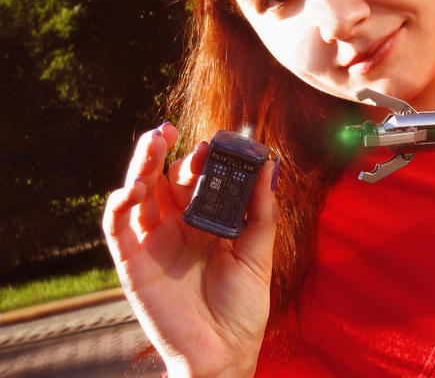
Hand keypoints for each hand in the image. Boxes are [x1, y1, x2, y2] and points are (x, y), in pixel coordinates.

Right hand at [102, 123, 277, 377]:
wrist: (225, 351)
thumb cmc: (243, 305)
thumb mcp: (258, 251)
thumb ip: (261, 208)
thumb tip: (269, 163)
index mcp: (206, 220)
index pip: (197, 178)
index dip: (200, 158)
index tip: (212, 142)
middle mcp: (177, 225)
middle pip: (162, 178)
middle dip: (162, 151)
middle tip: (168, 130)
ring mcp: (153, 241)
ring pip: (137, 193)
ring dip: (140, 166)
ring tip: (152, 143)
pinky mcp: (133, 262)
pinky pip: (117, 228)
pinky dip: (120, 204)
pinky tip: (133, 188)